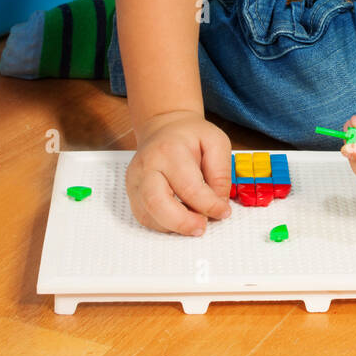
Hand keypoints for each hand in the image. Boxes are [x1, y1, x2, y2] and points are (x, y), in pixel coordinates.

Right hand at [126, 110, 231, 234]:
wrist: (164, 128)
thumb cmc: (190, 136)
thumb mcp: (216, 142)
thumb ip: (221, 173)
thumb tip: (219, 203)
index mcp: (169, 150)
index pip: (189, 187)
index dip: (209, 205)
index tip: (223, 212)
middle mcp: (147, 166)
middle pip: (157, 203)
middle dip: (182, 222)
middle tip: (201, 227)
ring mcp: (135, 180)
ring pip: (147, 215)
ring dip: (173, 226)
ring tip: (193, 223)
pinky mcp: (132, 192)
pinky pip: (144, 217)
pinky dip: (163, 225)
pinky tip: (179, 219)